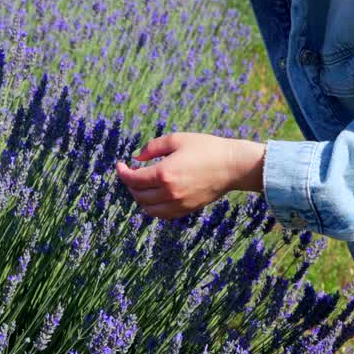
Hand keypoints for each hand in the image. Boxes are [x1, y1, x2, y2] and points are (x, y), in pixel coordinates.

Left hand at [114, 132, 264, 219]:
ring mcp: (178, 204)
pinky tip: (154, 196)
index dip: (122, 172)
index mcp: (164, 173)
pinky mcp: (186, 209)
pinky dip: (153, 208)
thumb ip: (152, 147)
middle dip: (130, 183)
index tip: (120, 165)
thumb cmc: (206, 148)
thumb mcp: (176, 139)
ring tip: (141, 185)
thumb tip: (136, 158)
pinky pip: (162, 215)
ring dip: (140, 197)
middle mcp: (169, 192)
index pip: (132, 179)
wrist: (232, 166)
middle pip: (138, 194)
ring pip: (148, 208)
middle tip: (131, 173)